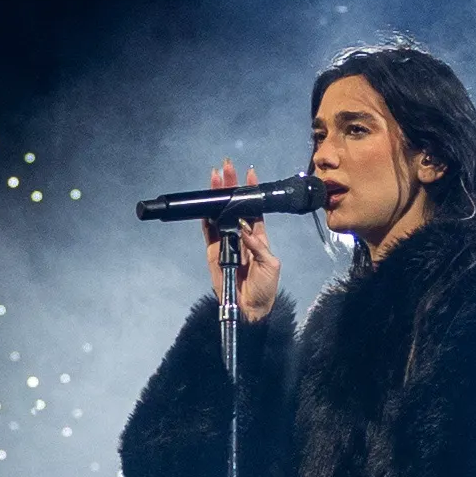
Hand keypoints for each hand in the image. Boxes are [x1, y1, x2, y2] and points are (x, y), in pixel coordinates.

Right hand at [199, 166, 280, 322]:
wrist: (249, 308)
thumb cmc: (265, 288)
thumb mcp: (270, 265)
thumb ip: (259, 247)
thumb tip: (246, 231)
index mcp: (259, 236)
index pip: (254, 209)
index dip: (252, 192)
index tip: (250, 174)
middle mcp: (242, 235)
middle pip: (234, 206)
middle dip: (231, 187)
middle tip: (227, 168)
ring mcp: (226, 242)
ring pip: (219, 214)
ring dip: (217, 197)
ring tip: (214, 178)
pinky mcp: (214, 251)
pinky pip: (208, 231)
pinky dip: (205, 217)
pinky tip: (205, 203)